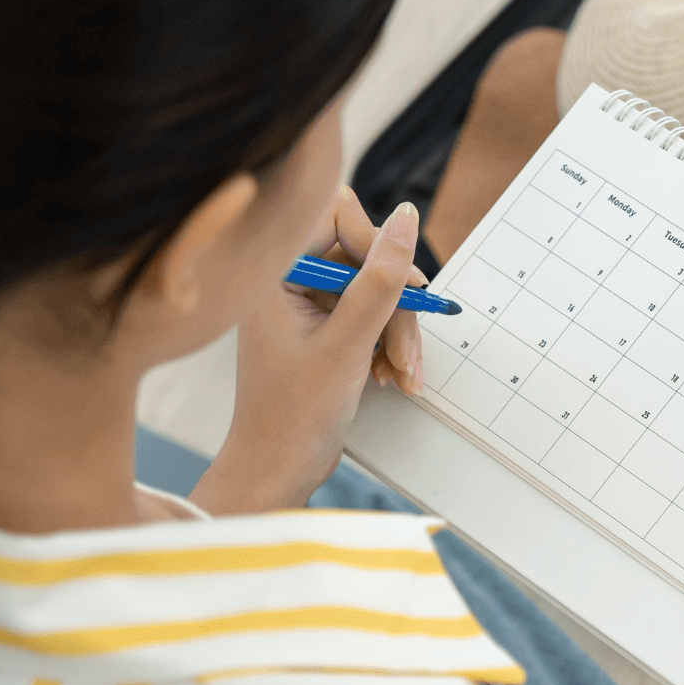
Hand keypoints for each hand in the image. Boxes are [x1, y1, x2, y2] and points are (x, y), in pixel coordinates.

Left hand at [192, 188, 426, 513]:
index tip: (406, 287)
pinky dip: (387, 344)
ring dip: (397, 332)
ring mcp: (306, 304)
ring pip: (373, 290)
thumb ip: (379, 279)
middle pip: (363, 258)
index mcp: (276, 271)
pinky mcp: (323, 327)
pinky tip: (391, 376)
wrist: (277, 468)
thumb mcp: (347, 343)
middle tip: (407, 353)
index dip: (378, 246)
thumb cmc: (293, 414)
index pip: (338, 216)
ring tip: (404, 374)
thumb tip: (406, 218)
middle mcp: (288, 280)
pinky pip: (369, 316)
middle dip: (395, 307)